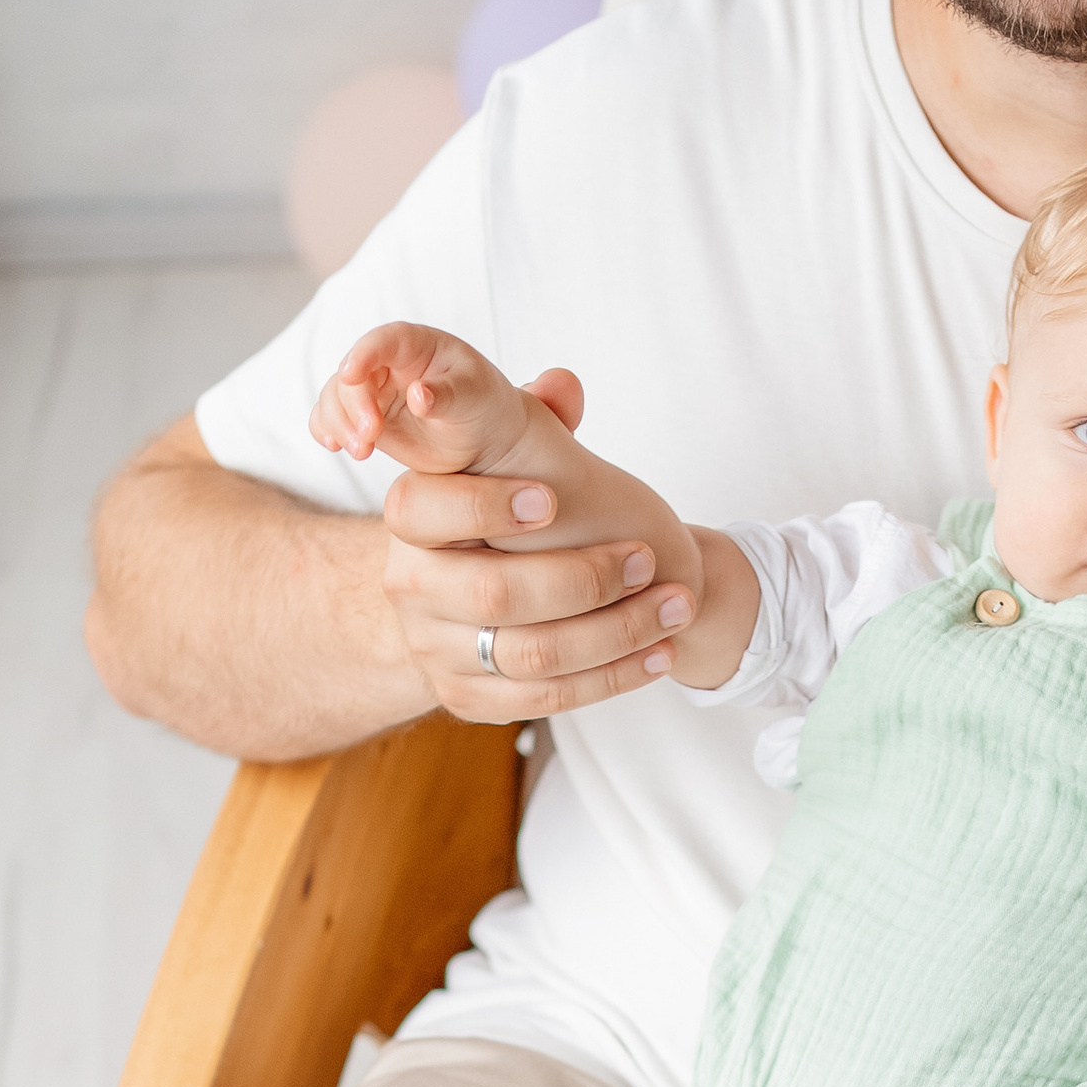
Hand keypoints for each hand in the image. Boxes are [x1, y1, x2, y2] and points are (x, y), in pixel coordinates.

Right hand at [308, 325, 705, 721]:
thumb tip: (562, 386)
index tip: (551, 498)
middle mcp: (410, 587)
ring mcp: (434, 649)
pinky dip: (611, 678)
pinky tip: (659, 653)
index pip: (421, 510)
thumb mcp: (520, 454)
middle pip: (494, 594)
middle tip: (647, 558)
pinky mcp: (465, 699)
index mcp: (412, 519)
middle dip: (583, 577)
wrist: (495, 589)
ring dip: (616, 631)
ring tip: (676, 604)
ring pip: (531, 655)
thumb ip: (537, 419)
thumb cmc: (517, 510)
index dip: (483, 505)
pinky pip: (544, 700)